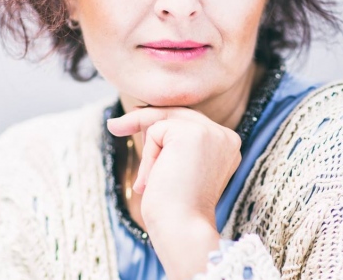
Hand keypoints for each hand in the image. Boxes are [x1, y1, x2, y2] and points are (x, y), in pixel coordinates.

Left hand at [107, 106, 241, 278]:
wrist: (182, 229)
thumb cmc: (176, 208)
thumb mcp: (179, 167)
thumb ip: (173, 142)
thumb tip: (140, 116)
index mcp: (227, 144)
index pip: (191, 121)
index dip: (162, 125)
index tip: (134, 123)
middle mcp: (225, 135)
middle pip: (179, 113)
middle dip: (144, 119)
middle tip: (115, 126)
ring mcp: (212, 132)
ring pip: (164, 120)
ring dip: (149, 150)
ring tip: (149, 181)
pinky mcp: (194, 132)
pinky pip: (156, 130)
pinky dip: (148, 154)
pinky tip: (154, 177)